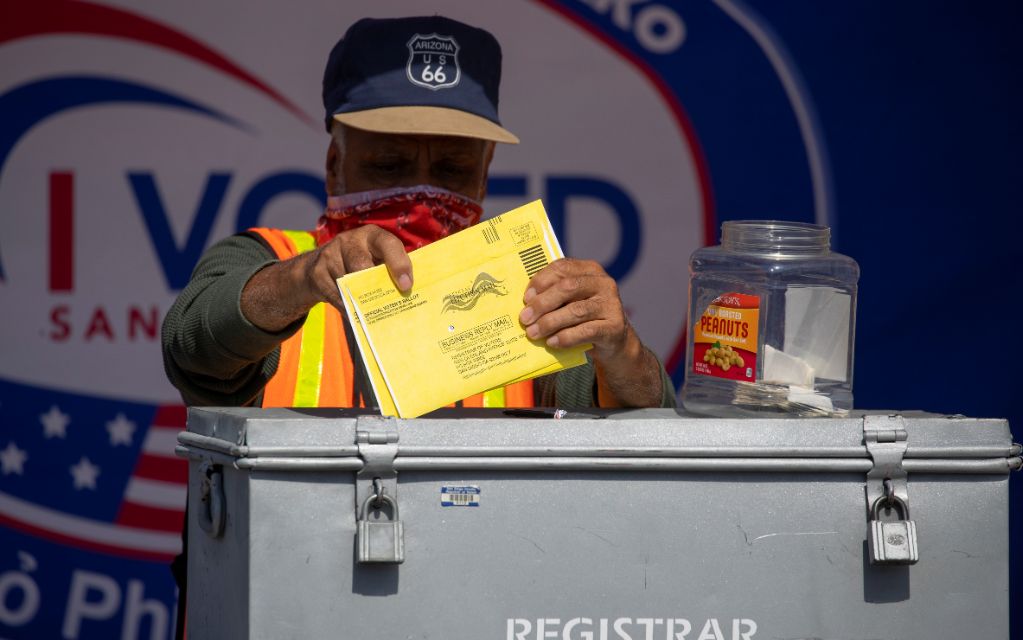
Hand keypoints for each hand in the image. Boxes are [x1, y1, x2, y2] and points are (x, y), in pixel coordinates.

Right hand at [242, 226, 411, 331]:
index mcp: (372, 236)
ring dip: (361, 300)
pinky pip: (336, 295)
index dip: (399, 264)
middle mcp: (349, 241)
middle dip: (375, 285)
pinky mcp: (317, 272)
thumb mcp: (375, 258)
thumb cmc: (359, 263)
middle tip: (387, 303)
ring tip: (373, 313)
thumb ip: (389, 269)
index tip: (406, 285)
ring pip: (348, 283)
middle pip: (361, 264)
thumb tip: (407, 292)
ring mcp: (330, 255)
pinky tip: (357, 315)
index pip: (388, 244)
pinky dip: (348, 307)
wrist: (317, 267)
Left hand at [517, 258, 663, 407]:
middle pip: (568, 287)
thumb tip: (526, 304)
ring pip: (576, 311)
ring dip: (550, 322)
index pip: (562, 268)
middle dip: (543, 303)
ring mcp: (612, 304)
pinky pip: (586, 331)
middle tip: (525, 318)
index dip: (541, 281)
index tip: (526, 298)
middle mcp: (604, 283)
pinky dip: (566, 337)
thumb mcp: (572, 300)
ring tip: (533, 333)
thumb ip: (554, 295)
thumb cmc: (584, 317)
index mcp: (590, 270)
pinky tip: (552, 342)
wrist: (613, 340)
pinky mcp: (614, 327)